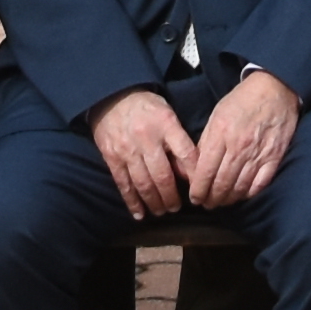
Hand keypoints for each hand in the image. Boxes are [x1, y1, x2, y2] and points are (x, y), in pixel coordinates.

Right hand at [87, 89, 196, 220]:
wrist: (112, 95)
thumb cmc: (147, 107)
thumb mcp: (168, 115)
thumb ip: (180, 141)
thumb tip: (188, 173)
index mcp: (166, 125)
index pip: (185, 153)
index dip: (194, 175)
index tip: (198, 190)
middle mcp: (147, 139)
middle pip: (163, 175)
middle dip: (171, 196)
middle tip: (176, 208)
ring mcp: (128, 149)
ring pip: (143, 183)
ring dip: (154, 202)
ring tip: (161, 211)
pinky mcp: (112, 157)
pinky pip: (123, 184)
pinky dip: (132, 201)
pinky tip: (139, 214)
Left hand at [188, 68, 303, 208]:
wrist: (275, 89)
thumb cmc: (242, 101)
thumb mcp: (216, 115)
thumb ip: (205, 141)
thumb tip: (194, 166)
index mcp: (221, 134)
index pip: (205, 172)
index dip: (198, 190)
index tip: (194, 198)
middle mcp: (239, 147)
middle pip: (222, 184)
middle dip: (211, 199)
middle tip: (207, 204)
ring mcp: (258, 153)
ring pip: (239, 187)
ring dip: (228, 199)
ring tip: (221, 202)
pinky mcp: (275, 157)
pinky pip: (260, 184)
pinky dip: (248, 193)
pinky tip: (241, 195)